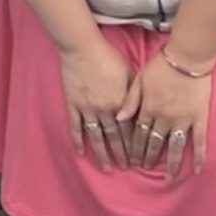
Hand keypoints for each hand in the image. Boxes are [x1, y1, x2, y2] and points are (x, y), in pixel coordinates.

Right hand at [58, 36, 139, 173]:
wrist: (82, 47)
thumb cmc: (109, 57)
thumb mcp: (130, 74)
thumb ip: (135, 95)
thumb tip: (142, 113)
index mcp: (120, 103)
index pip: (129, 130)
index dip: (133, 146)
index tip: (138, 159)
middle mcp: (105, 110)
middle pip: (114, 137)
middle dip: (121, 154)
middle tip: (125, 168)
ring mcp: (87, 108)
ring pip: (96, 136)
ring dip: (102, 153)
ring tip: (107, 168)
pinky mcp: (73, 104)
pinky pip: (76, 126)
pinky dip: (78, 140)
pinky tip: (81, 153)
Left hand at [131, 53, 212, 179]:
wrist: (187, 56)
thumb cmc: (162, 64)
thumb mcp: (139, 78)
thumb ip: (130, 100)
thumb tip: (118, 119)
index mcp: (148, 108)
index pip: (139, 133)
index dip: (135, 147)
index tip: (132, 159)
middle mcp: (164, 118)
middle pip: (154, 142)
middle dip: (148, 157)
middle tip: (144, 168)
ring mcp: (183, 120)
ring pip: (175, 147)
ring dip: (171, 165)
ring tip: (168, 179)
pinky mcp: (199, 118)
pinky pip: (199, 141)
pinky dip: (200, 156)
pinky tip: (198, 170)